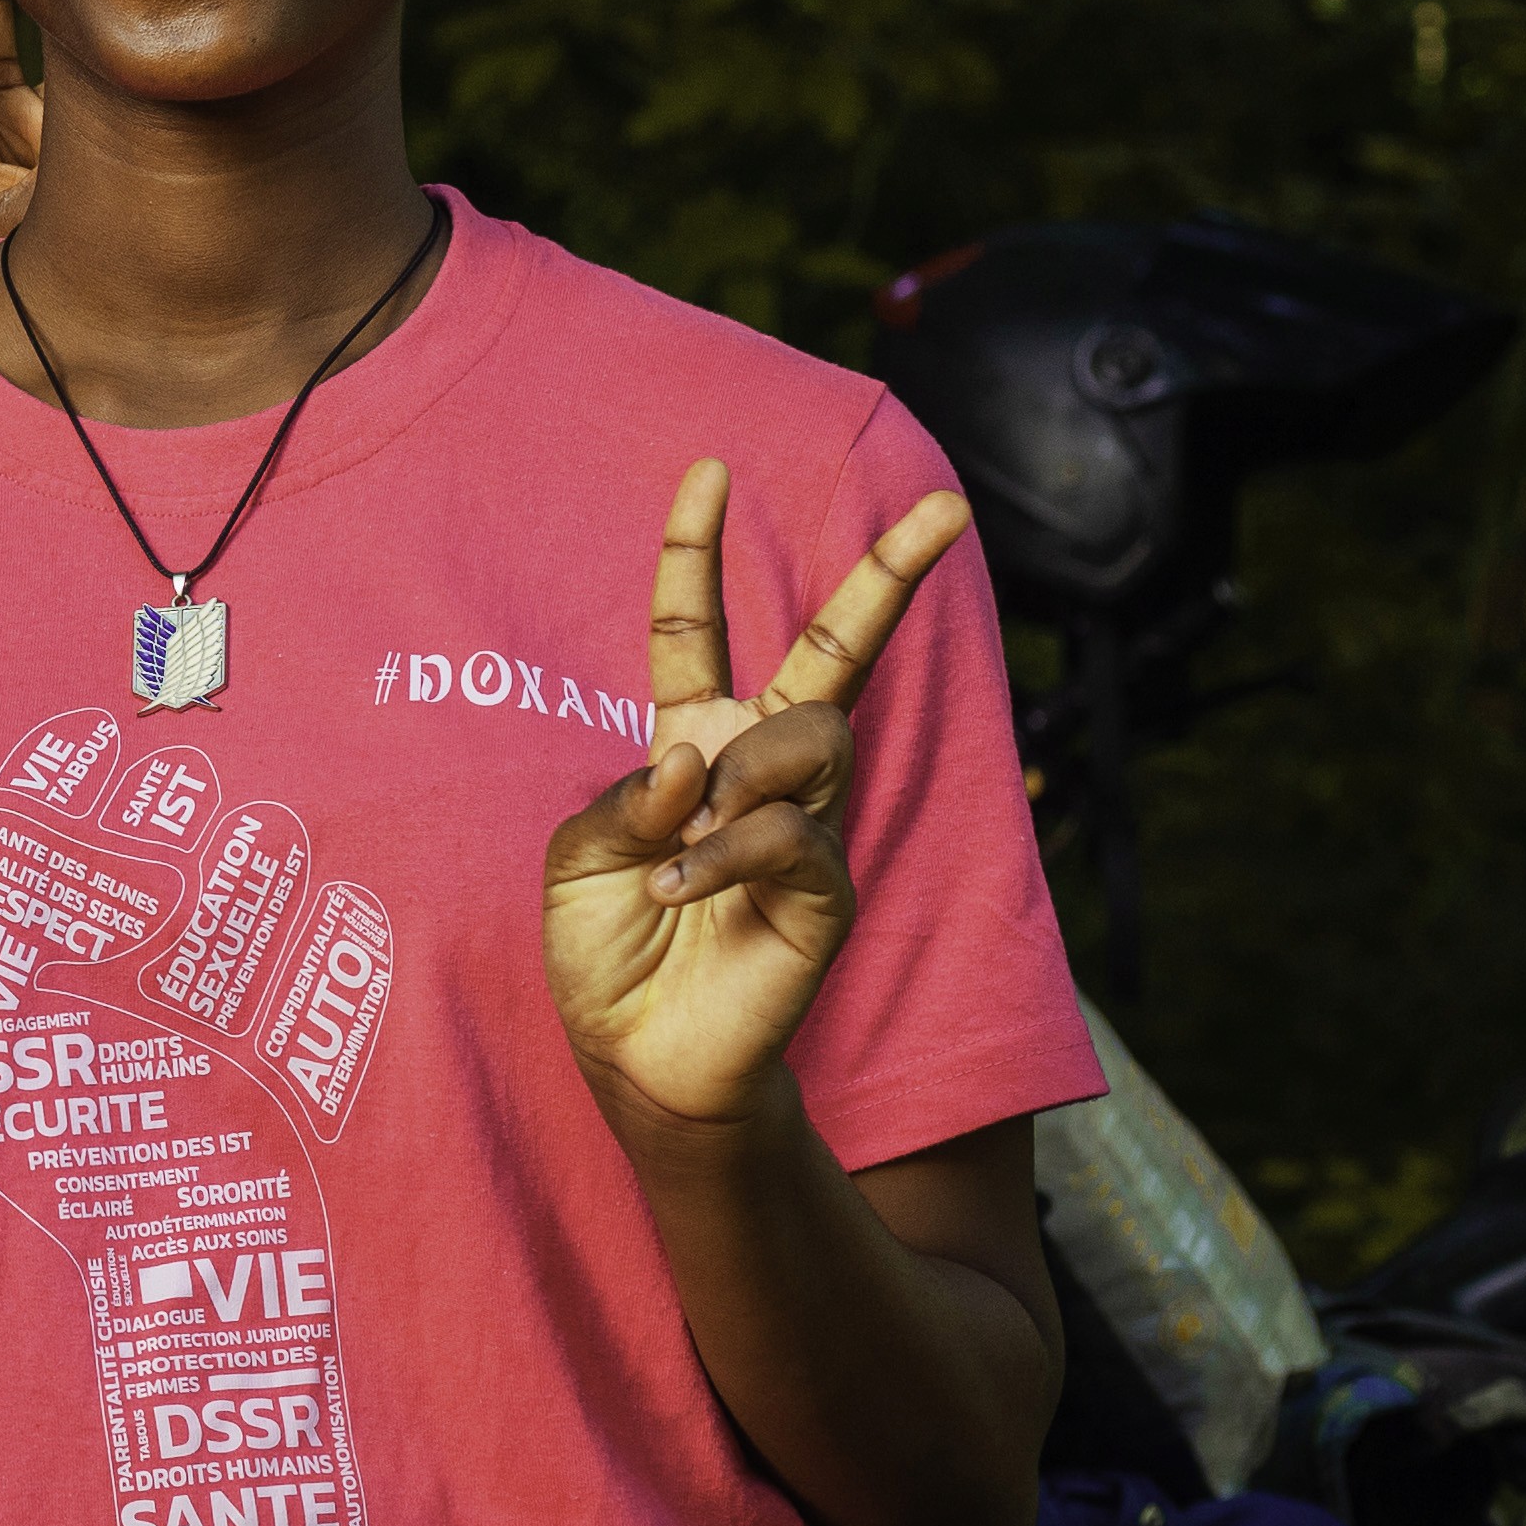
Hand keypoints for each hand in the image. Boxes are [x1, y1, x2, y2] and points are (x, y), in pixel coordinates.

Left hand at [540, 461, 972, 1134]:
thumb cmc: (608, 950)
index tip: (705, 471)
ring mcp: (805, 823)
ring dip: (743, 777)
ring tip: (684, 849)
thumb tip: (693, 760)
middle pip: (836, 651)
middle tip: (950, 508)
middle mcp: (758, 769)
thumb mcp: (576, 861)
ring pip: (813, 734)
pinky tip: (683, 891)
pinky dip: (726, 855)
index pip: (699, 629)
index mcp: (690, 742)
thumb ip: (621, 799)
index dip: (695, 552)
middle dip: (890, 574)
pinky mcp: (827, 889)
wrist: (637, 1054)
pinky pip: (792, 832)